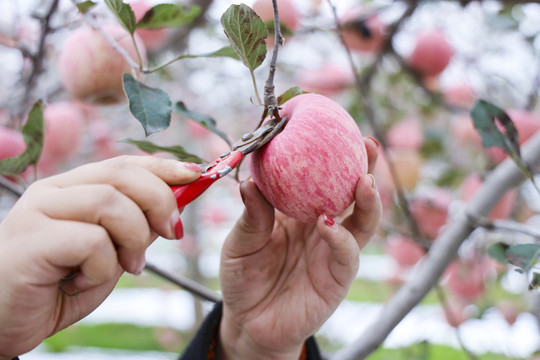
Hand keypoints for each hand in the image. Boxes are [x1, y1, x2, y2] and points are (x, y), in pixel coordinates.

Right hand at [0, 156, 200, 358]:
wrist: (3, 324)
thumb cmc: (57, 288)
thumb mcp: (110, 255)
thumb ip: (136, 228)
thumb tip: (175, 206)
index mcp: (73, 188)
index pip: (125, 163)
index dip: (165, 166)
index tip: (198, 175)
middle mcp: (54, 191)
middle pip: (122, 173)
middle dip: (160, 201)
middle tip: (172, 234)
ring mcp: (38, 211)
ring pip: (111, 203)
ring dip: (132, 239)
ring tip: (128, 268)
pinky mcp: (31, 239)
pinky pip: (91, 240)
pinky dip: (103, 266)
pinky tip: (84, 281)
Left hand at [217, 138, 381, 359]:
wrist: (248, 321)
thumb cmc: (244, 276)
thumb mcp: (241, 242)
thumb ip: (252, 216)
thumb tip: (249, 182)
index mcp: (300, 211)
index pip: (323, 178)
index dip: (333, 156)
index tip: (336, 128)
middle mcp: (323, 227)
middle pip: (352, 194)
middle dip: (364, 168)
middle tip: (367, 145)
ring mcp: (333, 251)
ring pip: (363, 222)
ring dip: (367, 201)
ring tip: (363, 181)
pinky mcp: (337, 278)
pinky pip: (346, 254)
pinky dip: (341, 237)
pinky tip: (328, 224)